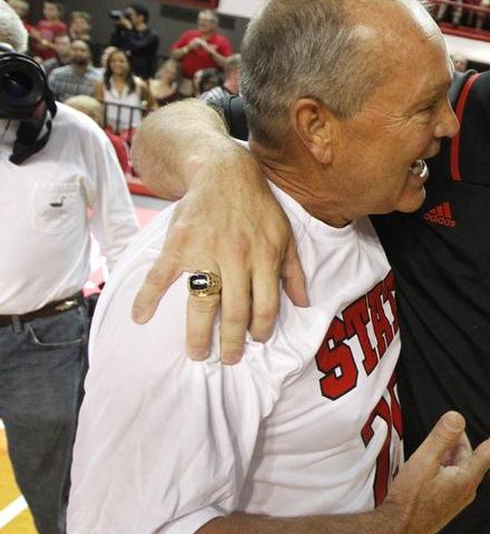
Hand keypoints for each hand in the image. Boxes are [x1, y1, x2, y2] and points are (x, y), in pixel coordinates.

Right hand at [131, 147, 307, 362]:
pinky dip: (148, 297)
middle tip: (226, 360)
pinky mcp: (179, 244)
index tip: (254, 341)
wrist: (224, 173)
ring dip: (198, 333)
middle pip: (235, 311)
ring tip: (197, 353)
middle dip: (231, 342)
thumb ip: (294, 271)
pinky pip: (161, 275)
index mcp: (265, 257)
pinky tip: (140, 317)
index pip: (265, 305)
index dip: (261, 329)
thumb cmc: (259, 207)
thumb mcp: (286, 235)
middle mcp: (237, 258)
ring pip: (203, 302)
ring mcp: (206, 252)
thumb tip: (304, 303)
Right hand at [383, 412, 489, 533]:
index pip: (489, 451)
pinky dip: (443, 467)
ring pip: (458, 467)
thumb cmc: (409, 498)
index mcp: (467, 478)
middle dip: (456, 441)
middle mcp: (467, 490)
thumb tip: (458, 417)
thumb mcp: (424, 460)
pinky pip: (451, 478)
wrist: (395, 532)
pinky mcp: (447, 505)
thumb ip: (442, 437)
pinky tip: (426, 469)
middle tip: (441, 432)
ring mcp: (457, 500)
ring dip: (447, 454)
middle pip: (469, 455)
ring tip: (429, 452)